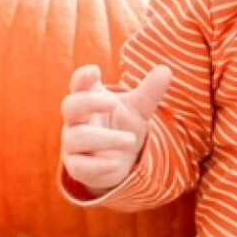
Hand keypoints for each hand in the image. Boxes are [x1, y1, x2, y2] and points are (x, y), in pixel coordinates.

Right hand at [61, 63, 171, 193]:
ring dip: (105, 138)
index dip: (82, 77)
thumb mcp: (138, 109)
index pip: (79, 84)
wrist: (119, 160)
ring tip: (131, 140)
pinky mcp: (77, 166)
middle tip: (114, 104)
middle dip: (89, 103)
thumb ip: (149, 92)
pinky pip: (79, 166)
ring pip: (76, 137)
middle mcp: (76, 120)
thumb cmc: (122, 125)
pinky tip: (116, 162)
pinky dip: (98, 165)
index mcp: (89, 99)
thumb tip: (166, 70)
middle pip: (70, 106)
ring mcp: (73, 143)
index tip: (94, 71)